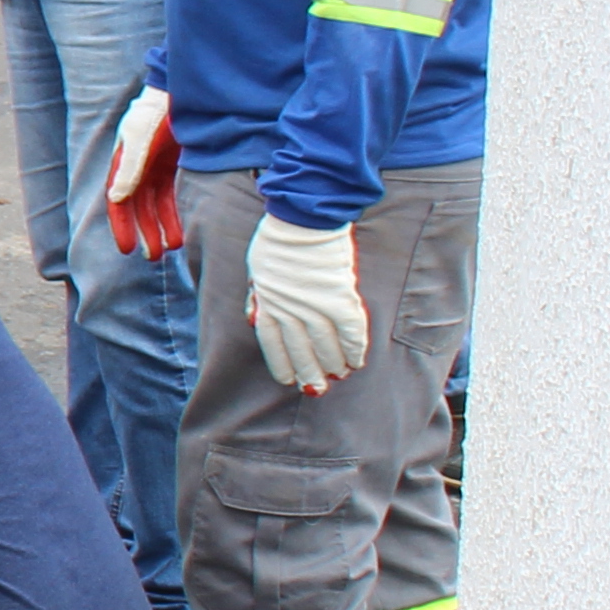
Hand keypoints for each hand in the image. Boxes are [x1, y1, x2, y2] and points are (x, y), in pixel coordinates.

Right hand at [102, 90, 186, 261]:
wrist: (183, 92)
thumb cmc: (157, 113)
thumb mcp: (142, 140)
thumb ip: (130, 169)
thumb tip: (115, 199)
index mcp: (122, 164)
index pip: (118, 202)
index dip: (121, 225)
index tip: (127, 249)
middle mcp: (135, 170)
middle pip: (137, 208)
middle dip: (144, 232)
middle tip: (153, 257)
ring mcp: (153, 168)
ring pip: (154, 206)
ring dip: (160, 227)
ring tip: (170, 248)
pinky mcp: (170, 166)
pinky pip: (168, 196)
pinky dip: (172, 214)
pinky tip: (178, 231)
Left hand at [241, 216, 369, 390]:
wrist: (304, 220)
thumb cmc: (278, 241)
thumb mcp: (257, 270)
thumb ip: (257, 297)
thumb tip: (252, 320)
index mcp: (267, 302)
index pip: (272, 343)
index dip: (282, 363)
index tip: (289, 380)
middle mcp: (289, 309)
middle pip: (300, 348)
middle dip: (309, 372)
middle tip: (317, 389)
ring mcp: (315, 305)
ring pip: (325, 344)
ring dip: (333, 363)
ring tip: (339, 375)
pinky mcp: (340, 298)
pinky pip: (350, 331)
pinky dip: (354, 348)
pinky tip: (357, 361)